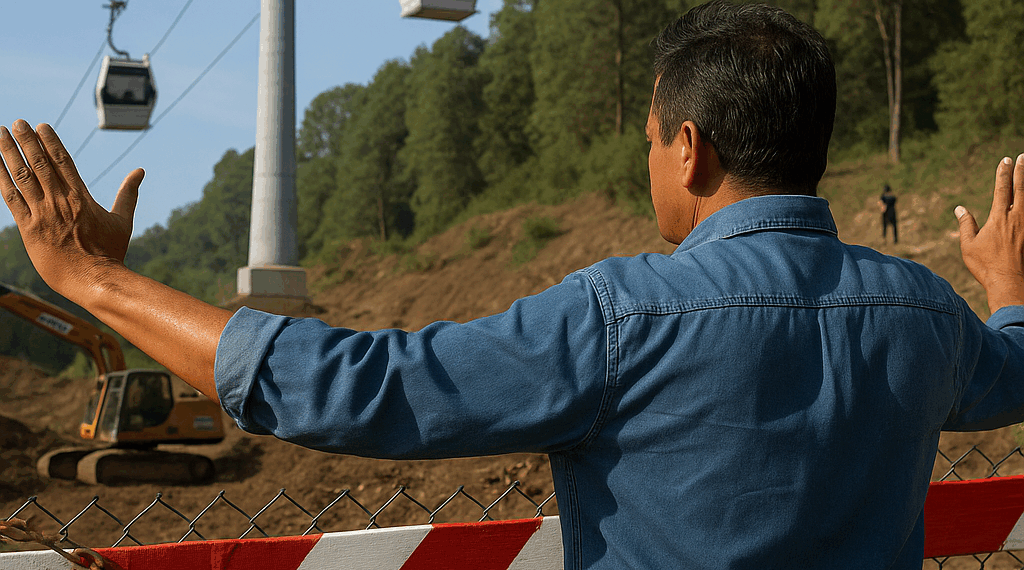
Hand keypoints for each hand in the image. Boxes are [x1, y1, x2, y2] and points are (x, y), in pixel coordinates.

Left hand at [0, 120, 142, 301]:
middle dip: (26, 140)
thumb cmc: (110, 252)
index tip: (41, 126)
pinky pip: (10, 198)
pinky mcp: (28, 228)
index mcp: (81, 197)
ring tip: (0, 133)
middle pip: (39, 163)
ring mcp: (42, 214)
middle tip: (17, 122)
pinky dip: (0, 178)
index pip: (62, 161)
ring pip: (22, 176)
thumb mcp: (123, 220)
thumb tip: (140, 170)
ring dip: (9, 152)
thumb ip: (128, 193)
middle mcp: (60, 201)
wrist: (94, 280)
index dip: (50, 141)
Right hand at [956, 153, 1023, 313]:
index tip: (1005, 160)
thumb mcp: (969, 245)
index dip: (1003, 174)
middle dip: (1022, 171)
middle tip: (1023, 157)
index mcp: (999, 218)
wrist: (1010, 283)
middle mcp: (1016, 218)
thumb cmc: (986, 266)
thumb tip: (959, 209)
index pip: (1002, 189)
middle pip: (1021, 189)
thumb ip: (966, 224)